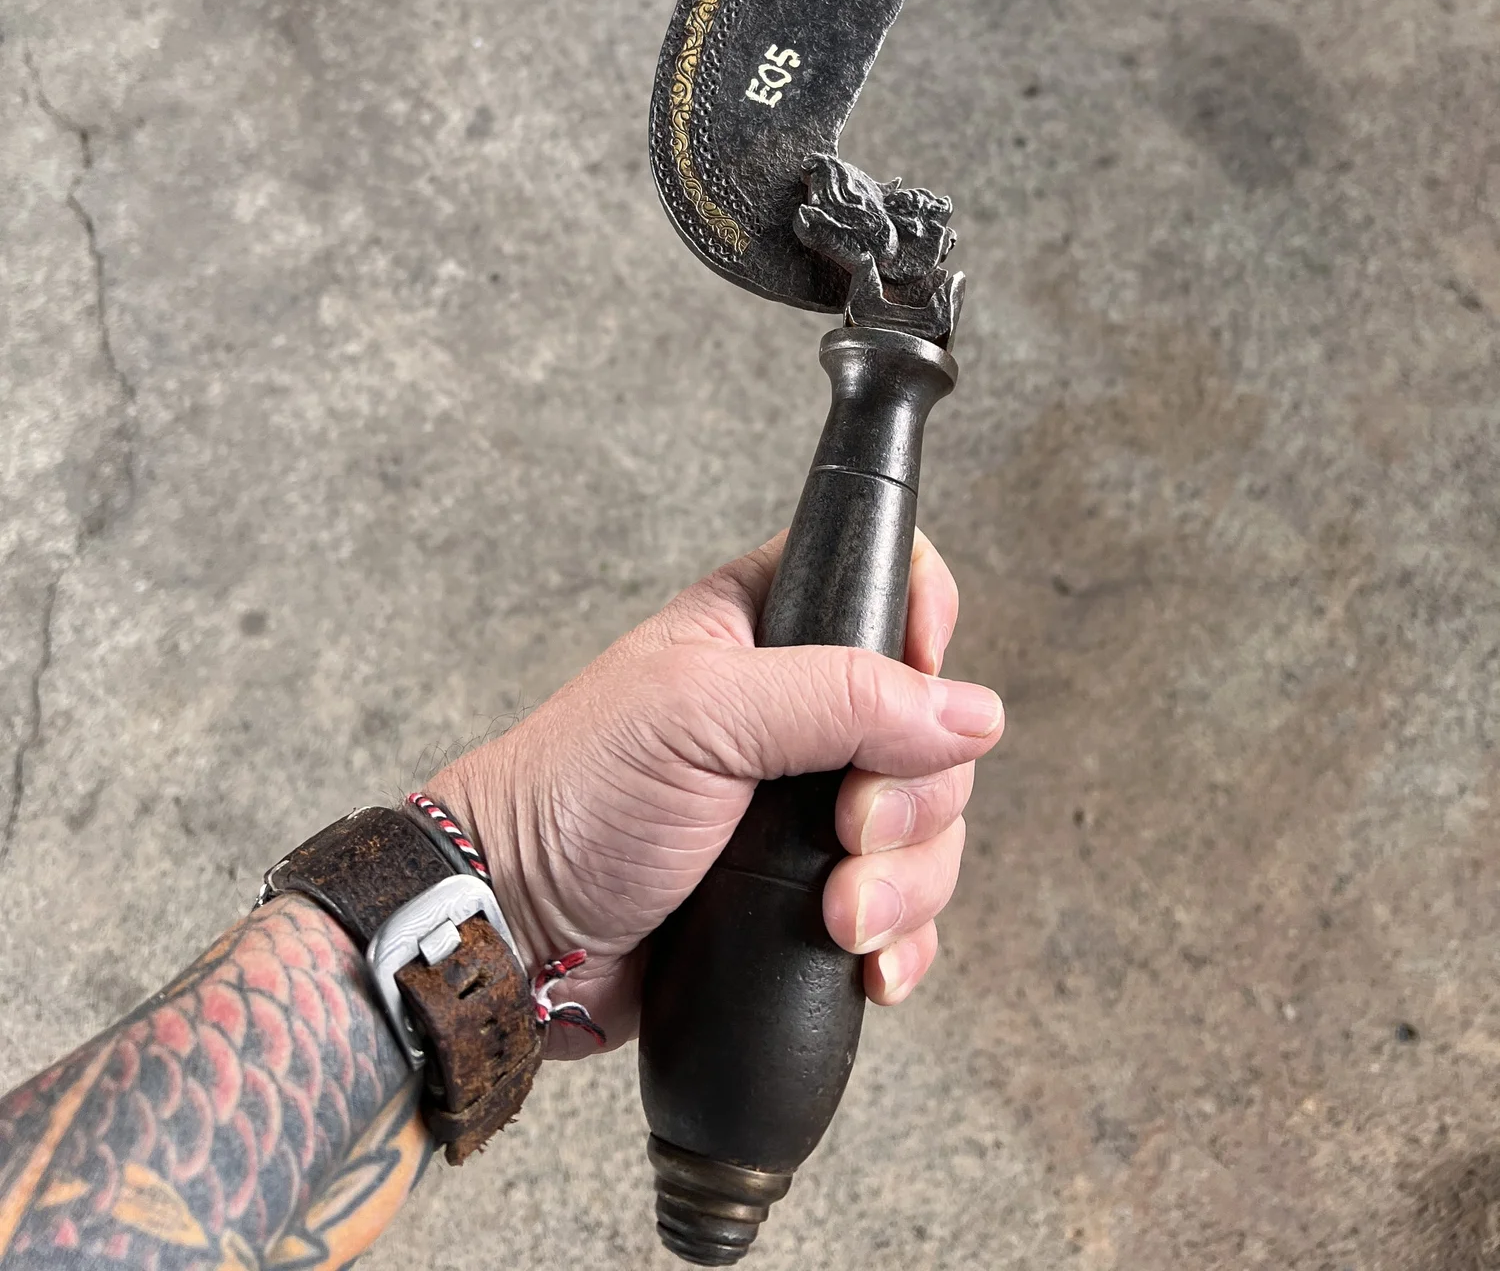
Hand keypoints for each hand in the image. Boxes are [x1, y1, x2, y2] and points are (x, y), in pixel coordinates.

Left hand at [426, 531, 1001, 1054]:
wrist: (517, 933)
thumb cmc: (574, 796)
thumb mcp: (702, 714)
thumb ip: (841, 696)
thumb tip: (969, 710)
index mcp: (766, 625)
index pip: (887, 581)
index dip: (923, 624)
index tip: (919, 676)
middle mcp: (797, 709)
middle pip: (930, 726)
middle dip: (910, 798)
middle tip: (846, 833)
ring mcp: (806, 805)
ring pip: (928, 826)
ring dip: (903, 884)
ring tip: (838, 917)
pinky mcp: (805, 890)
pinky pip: (904, 908)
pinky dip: (901, 940)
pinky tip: (870, 963)